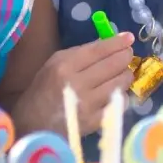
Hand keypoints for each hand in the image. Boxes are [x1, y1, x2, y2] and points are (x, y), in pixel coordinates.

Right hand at [12, 33, 134, 136]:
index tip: (129, 38)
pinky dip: (121, 96)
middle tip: (127, 55)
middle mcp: (77, 83)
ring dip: (125, 76)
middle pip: (113, 65)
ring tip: (122, 73)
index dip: (117, 42)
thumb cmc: (44, 90)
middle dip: (125, 57)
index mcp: (65, 66)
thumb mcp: (54, 64)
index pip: (98, 50)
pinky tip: (116, 93)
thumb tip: (108, 44)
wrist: (33, 125)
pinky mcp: (94, 121)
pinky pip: (119, 103)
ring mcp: (87, 104)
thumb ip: (80, 53)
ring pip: (120, 83)